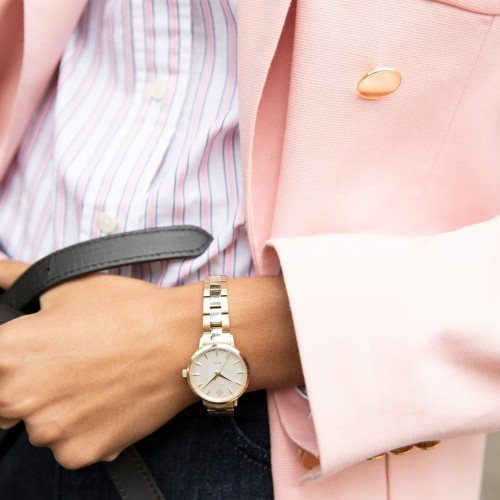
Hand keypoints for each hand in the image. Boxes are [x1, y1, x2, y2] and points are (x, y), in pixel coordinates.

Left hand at [0, 271, 302, 469]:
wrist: (182, 339)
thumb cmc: (128, 310)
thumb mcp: (68, 285)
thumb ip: (15, 275)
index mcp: (7, 355)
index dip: (16, 361)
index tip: (40, 357)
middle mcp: (19, 399)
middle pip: (8, 402)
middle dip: (32, 384)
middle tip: (72, 364)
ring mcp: (51, 431)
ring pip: (42, 425)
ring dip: (59, 410)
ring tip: (97, 380)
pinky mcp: (82, 452)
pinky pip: (71, 446)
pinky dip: (85, 429)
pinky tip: (109, 401)